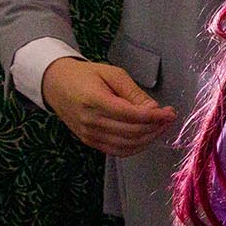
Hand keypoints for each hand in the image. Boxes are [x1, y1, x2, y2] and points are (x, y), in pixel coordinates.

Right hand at [41, 57, 176, 156]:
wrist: (56, 84)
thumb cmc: (84, 76)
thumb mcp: (113, 74)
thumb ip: (134, 93)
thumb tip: (154, 109)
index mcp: (95, 101)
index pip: (133, 116)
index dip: (155, 117)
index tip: (169, 113)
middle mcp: (91, 121)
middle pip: (133, 132)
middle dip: (156, 127)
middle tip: (167, 119)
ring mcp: (89, 134)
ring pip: (128, 145)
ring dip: (149, 138)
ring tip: (159, 127)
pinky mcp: (89, 141)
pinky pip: (117, 151)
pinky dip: (135, 147)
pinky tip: (145, 137)